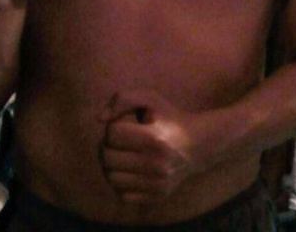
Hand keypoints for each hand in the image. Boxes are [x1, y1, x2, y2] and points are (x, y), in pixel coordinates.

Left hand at [98, 89, 198, 203]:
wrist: (197, 144)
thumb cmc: (168, 117)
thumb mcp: (150, 98)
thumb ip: (123, 99)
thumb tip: (99, 119)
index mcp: (155, 138)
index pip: (112, 134)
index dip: (113, 126)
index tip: (124, 125)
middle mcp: (158, 164)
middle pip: (107, 158)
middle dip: (107, 146)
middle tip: (118, 141)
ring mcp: (158, 183)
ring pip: (111, 178)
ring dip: (110, 165)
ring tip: (121, 155)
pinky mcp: (157, 196)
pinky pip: (122, 194)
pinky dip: (121, 182)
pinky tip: (130, 170)